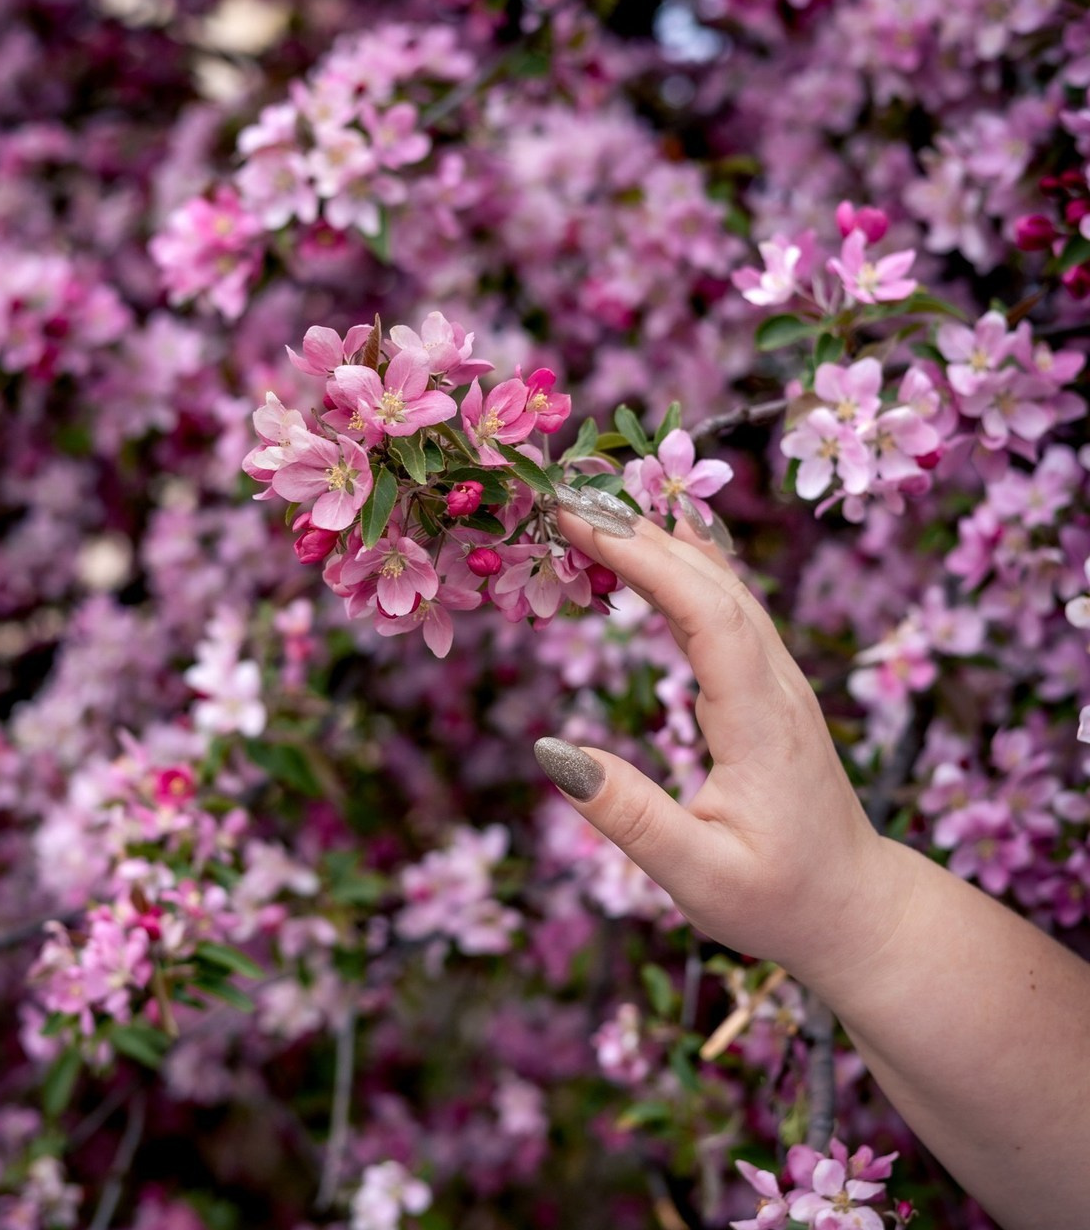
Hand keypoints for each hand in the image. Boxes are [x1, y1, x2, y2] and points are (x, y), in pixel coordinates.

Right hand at [538, 503, 909, 986]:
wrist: (856, 909)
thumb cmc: (779, 901)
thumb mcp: (698, 878)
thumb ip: (629, 816)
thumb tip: (553, 751)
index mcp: (762, 723)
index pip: (705, 614)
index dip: (642, 558)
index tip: (576, 521)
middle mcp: (779, 685)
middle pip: (714, 582)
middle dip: (639, 531)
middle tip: (565, 498)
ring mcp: (780, 681)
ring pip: (725, 586)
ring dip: (661, 540)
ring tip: (595, 509)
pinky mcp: (771, 686)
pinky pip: (727, 607)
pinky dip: (683, 568)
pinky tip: (658, 547)